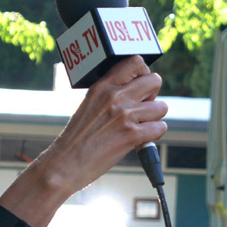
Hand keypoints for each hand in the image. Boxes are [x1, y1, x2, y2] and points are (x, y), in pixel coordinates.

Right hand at [40, 56, 168, 195]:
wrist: (65, 163)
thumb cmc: (77, 137)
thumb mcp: (90, 104)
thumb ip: (111, 93)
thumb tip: (137, 89)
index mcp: (103, 86)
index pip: (135, 62)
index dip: (144, 73)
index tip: (141, 86)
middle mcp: (115, 96)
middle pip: (154, 80)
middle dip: (153, 94)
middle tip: (143, 107)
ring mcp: (124, 115)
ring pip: (161, 106)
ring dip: (155, 117)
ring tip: (141, 125)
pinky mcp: (132, 135)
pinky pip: (160, 127)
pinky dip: (154, 134)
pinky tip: (141, 139)